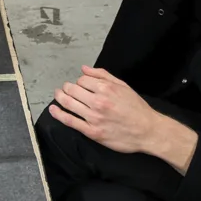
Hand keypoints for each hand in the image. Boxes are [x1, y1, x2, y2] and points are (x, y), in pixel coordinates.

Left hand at [48, 66, 193, 165]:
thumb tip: (84, 68)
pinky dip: (58, 114)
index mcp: (106, 89)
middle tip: (64, 89)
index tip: (80, 84)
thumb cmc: (137, 108)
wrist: (148, 131)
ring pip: (68, 104)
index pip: (82, 80)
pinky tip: (53, 110)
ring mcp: (94, 118)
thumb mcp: (123, 86)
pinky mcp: (92, 132)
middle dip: (66, 88)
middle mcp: (98, 102)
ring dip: (59, 97)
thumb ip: (103, 76)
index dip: (79, 81)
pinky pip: (70, 121)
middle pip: (72, 90)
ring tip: (57, 95)